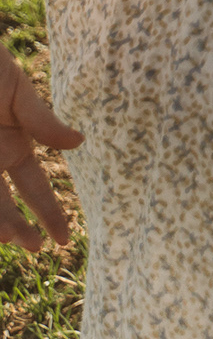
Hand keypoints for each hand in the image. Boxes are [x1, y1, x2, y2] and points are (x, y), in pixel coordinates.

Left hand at [0, 45, 80, 252]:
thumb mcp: (16, 91)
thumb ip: (42, 121)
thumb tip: (79, 142)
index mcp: (12, 145)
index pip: (34, 186)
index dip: (50, 211)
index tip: (64, 238)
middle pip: (5, 205)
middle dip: (21, 227)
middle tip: (35, 247)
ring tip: (11, 237)